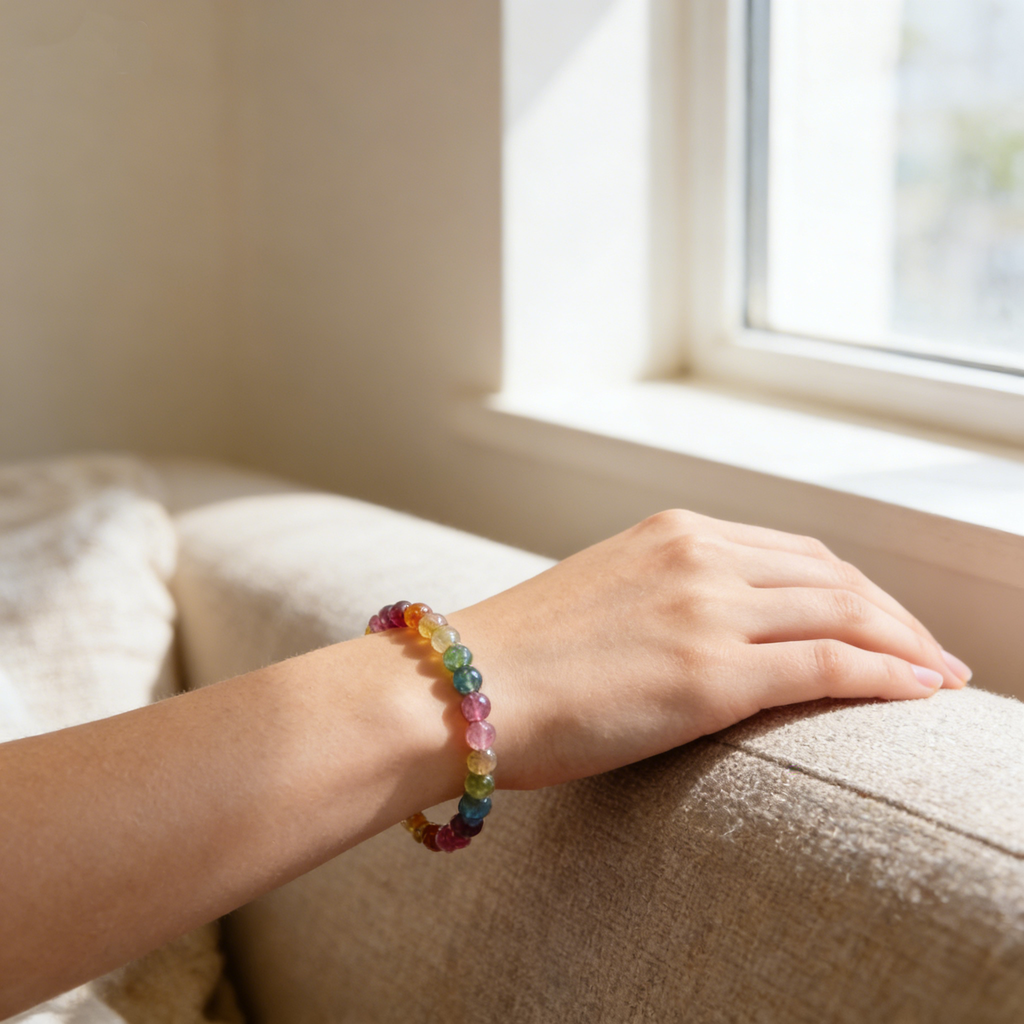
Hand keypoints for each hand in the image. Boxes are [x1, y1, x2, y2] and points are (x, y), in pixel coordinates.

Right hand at [448, 509, 969, 791]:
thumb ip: (663, 596)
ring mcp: (705, 609)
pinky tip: (923, 691)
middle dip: (893, 614)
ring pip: (844, 613)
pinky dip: (888, 674)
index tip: (881, 620)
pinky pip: (827, 664)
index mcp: (672, 532)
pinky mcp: (707, 673)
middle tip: (930, 652)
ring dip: (906, 644)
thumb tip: (706, 631)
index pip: (794, 553)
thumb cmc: (517, 659)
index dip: (853, 588)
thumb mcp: (602, 597)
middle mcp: (697, 555)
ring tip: (941, 677)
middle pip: (832, 576)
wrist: (455, 691)